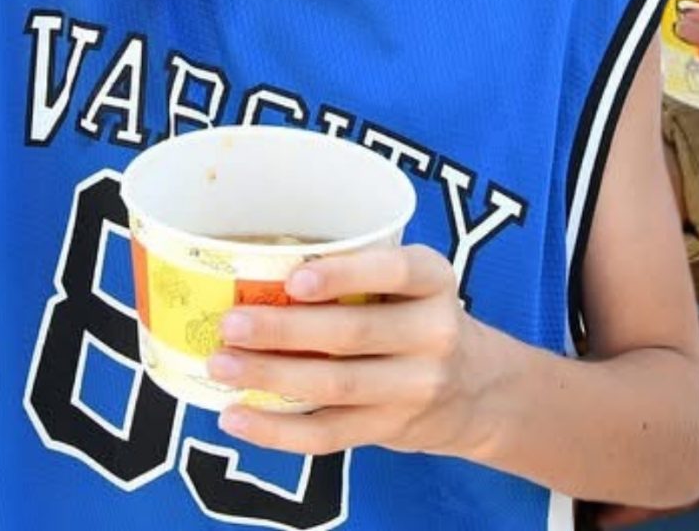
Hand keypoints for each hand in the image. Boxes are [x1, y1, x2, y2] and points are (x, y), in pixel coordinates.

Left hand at [206, 246, 493, 460]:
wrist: (476, 388)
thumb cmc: (416, 316)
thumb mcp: (412, 281)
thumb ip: (358, 271)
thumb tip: (255, 265)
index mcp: (434, 280)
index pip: (394, 272)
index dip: (344, 276)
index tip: (294, 280)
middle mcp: (433, 333)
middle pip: (352, 334)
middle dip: (285, 331)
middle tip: (231, 323)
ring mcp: (415, 388)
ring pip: (335, 386)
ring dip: (271, 377)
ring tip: (221, 365)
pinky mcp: (390, 429)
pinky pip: (328, 434)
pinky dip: (276, 430)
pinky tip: (236, 417)